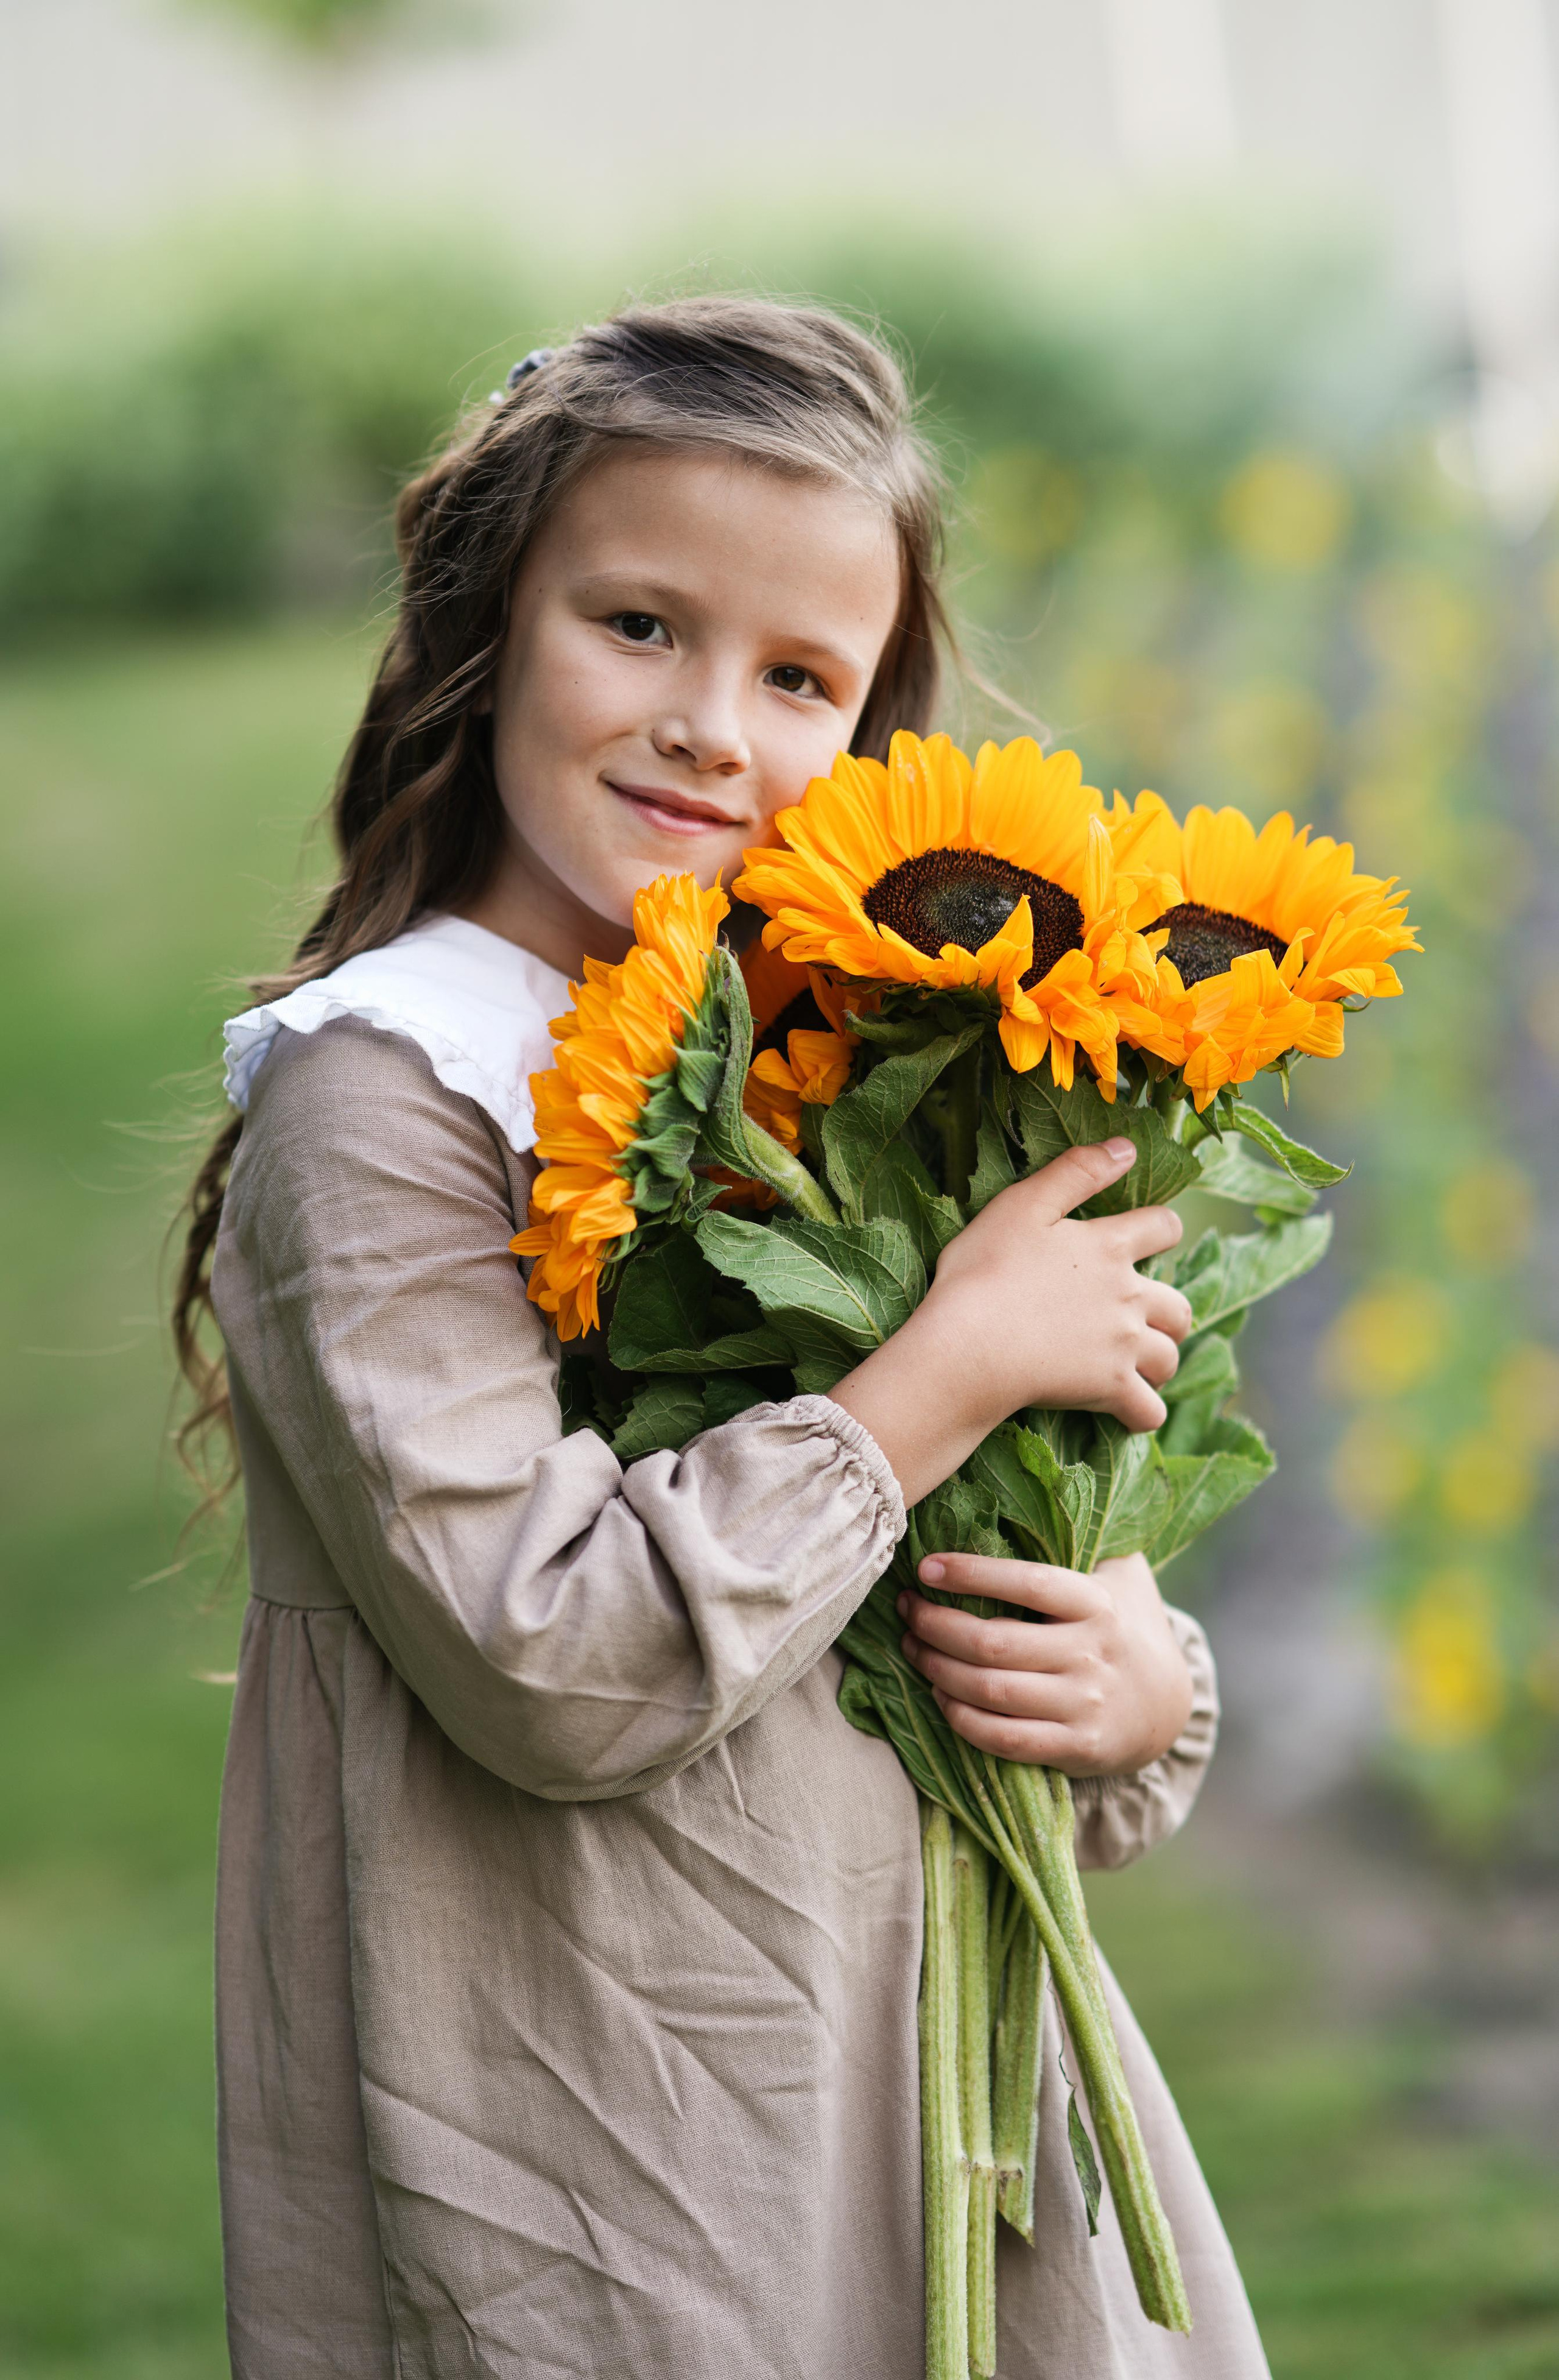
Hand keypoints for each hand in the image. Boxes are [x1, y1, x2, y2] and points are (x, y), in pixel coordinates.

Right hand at [830, 1138, 1190, 1506]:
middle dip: (1168, 1312)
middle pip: (1180, 1305)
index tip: (1148, 1237)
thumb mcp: (1022, 1205)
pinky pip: (1150, 1411)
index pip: (1164, 1227)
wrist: (967, 1346)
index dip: (1161, 1229)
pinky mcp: (1110, 1388)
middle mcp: (1129, 1296)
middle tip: (1139, 1317)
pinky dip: (1143, 1412)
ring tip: (1132, 1363)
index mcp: (1110, 1246)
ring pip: (1170, 1356)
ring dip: (1159, 1359)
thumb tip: (1127, 1147)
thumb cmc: (982, 1271)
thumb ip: (1077, 1172)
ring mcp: (1123, 1345)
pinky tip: (1125, 1409)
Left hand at [895, 1549, 1193, 1774]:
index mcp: (1098, 1603)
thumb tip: (1036, 1483)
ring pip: (991, 1691)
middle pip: (995, 1643)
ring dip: (938, 1670)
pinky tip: (940, 1696)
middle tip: (906, 1608)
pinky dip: (962, 1719)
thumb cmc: (1126, 1625)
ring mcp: (1084, 1704)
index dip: (973, 1574)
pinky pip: (1005, 1738)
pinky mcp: (1076, 1747)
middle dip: (936, 1625)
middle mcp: (1091, 1653)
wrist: (1168, 1706)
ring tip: (912, 1646)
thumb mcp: (1120, 1574)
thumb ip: (1086, 1536)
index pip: (1030, 1584)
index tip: (926, 1567)